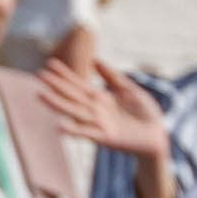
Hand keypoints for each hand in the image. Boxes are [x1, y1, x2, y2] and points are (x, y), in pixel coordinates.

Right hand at [35, 53, 167, 172]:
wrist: (157, 134)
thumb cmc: (145, 112)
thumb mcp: (129, 89)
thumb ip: (112, 76)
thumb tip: (95, 60)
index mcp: (101, 97)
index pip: (78, 84)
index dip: (65, 74)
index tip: (50, 63)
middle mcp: (95, 110)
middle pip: (72, 95)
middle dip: (56, 85)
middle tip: (39, 74)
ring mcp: (99, 123)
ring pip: (75, 112)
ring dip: (58, 104)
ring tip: (41, 95)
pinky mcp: (106, 137)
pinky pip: (87, 133)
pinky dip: (74, 130)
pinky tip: (60, 127)